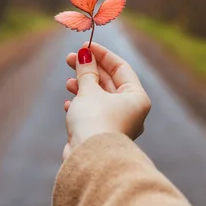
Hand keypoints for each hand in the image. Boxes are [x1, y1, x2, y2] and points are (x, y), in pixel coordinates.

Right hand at [63, 42, 150, 160]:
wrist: (90, 160)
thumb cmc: (95, 122)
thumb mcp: (89, 90)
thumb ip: (86, 71)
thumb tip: (84, 54)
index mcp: (137, 97)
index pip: (121, 68)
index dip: (102, 55)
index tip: (85, 45)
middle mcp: (131, 110)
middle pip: (110, 82)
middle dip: (89, 70)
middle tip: (70, 58)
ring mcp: (117, 124)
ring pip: (100, 98)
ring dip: (83, 87)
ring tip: (68, 82)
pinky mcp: (103, 135)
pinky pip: (94, 114)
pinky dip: (82, 106)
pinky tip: (69, 103)